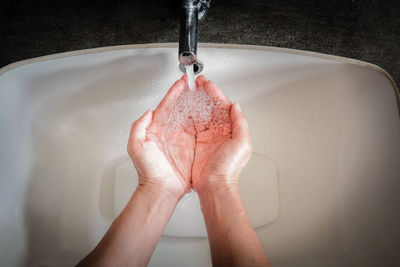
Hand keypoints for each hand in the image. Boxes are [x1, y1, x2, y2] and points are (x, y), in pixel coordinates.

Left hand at [127, 75, 194, 197]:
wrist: (161, 190)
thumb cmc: (148, 171)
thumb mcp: (136, 146)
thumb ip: (139, 126)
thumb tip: (148, 112)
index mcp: (157, 129)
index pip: (166, 106)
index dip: (174, 93)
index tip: (181, 83)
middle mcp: (170, 132)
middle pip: (180, 108)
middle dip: (188, 95)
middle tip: (195, 84)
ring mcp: (182, 139)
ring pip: (191, 117)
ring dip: (197, 105)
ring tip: (204, 94)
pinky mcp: (192, 147)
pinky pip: (200, 131)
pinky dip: (205, 121)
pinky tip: (210, 113)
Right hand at [192, 76, 251, 192]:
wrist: (214, 186)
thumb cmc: (229, 168)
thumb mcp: (242, 144)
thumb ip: (241, 123)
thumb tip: (235, 106)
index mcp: (231, 129)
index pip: (223, 105)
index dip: (215, 93)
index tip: (207, 84)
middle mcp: (219, 132)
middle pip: (211, 107)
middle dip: (204, 93)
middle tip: (197, 83)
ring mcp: (207, 137)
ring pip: (201, 114)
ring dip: (196, 101)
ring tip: (190, 91)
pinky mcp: (196, 143)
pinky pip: (191, 125)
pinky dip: (187, 115)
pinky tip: (184, 108)